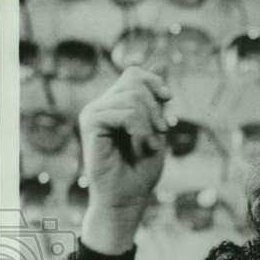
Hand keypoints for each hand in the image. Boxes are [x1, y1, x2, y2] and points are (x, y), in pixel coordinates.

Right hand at [78, 67, 174, 253]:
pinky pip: (124, 112)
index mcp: (117, 104)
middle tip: (163, 131)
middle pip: (135, 79)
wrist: (128, 197)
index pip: (135, 73)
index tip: (169, 103)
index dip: (156, 83)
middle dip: (157, 106)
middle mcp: (103, 104)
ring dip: (151, 122)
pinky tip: (142, 145)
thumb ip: (157, 101)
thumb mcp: (158, 129)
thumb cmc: (142, 169)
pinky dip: (141, 129)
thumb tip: (162, 62)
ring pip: (133, 96)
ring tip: (150, 144)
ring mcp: (94, 112)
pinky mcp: (90, 123)